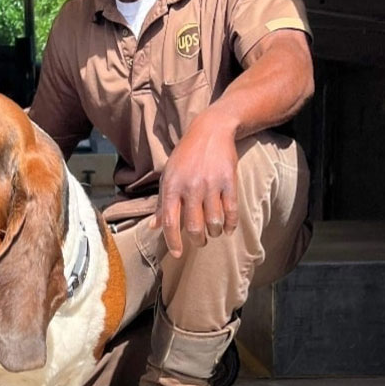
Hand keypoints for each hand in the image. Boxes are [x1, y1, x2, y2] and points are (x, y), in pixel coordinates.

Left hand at [150, 110, 238, 257]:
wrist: (210, 131)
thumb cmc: (185, 156)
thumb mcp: (168, 175)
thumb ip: (162, 203)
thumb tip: (153, 227)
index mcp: (172, 186)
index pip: (170, 222)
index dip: (174, 242)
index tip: (178, 254)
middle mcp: (190, 186)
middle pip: (194, 226)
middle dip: (198, 240)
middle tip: (200, 242)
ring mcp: (211, 184)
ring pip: (214, 222)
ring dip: (214, 233)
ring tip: (213, 232)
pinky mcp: (229, 181)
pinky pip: (231, 211)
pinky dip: (230, 225)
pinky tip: (228, 229)